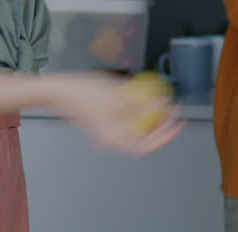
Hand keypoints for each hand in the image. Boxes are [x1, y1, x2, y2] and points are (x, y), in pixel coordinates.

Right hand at [51, 72, 183, 157]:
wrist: (60, 90)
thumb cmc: (84, 92)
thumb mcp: (119, 94)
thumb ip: (141, 104)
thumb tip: (162, 107)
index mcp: (114, 140)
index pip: (147, 146)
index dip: (166, 136)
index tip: (177, 123)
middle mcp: (111, 141)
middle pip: (144, 139)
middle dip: (161, 124)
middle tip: (171, 108)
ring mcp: (107, 134)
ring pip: (137, 131)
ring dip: (150, 117)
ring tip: (158, 101)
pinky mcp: (105, 125)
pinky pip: (127, 123)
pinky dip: (137, 113)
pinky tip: (140, 99)